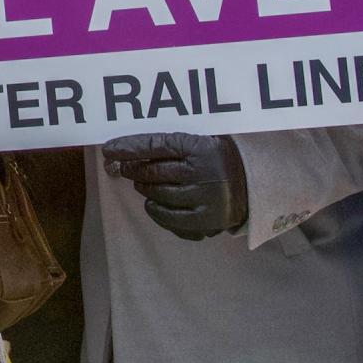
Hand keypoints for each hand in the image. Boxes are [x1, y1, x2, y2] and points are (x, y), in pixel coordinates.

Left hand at [103, 132, 248, 239]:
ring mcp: (205, 198)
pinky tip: (153, 203)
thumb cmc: (217, 159)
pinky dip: (155, 211)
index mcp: (201, 147)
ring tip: (144, 184)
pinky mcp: (206, 221)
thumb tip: (125, 151)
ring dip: (144, 189)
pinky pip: (169, 218)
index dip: (129, 148)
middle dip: (134, 170)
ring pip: (158, 195)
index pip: (156, 145)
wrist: (253, 185)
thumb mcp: (200, 142)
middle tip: (127, 168)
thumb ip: (169, 144)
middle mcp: (204, 172)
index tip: (109, 149)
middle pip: (153, 172)